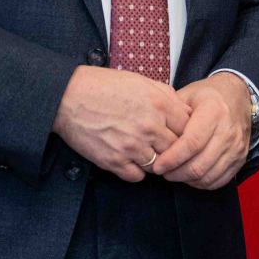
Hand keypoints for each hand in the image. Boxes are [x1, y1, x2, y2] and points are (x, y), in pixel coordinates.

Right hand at [53, 65, 187, 181]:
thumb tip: (185, 111)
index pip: (189, 128)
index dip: (186, 132)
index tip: (179, 133)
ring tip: (146, 152)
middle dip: (173, 149)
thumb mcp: (142, 82)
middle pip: (177, 149)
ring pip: (159, 166)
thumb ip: (167, 96)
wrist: (69, 96)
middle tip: (164, 147)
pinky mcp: (113, 161)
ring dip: (155, 161)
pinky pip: (137, 177)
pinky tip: (131, 160)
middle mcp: (149, 127)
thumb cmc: (105, 86)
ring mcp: (132, 146)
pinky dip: (137, 171)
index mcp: (159, 105)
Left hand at [152, 73, 253, 189]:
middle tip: (162, 171)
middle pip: (199, 165)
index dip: (172, 158)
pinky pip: (219, 181)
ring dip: (186, 180)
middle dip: (175, 173)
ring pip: (207, 176)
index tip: (157, 165)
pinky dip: (201, 183)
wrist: (237, 97)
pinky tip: (190, 176)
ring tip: (173, 173)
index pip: (191, 143)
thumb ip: (170, 114)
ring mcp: (237, 147)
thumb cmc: (207, 97)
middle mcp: (228, 131)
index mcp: (214, 112)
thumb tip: (154, 136)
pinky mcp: (241, 158)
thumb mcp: (187, 95)